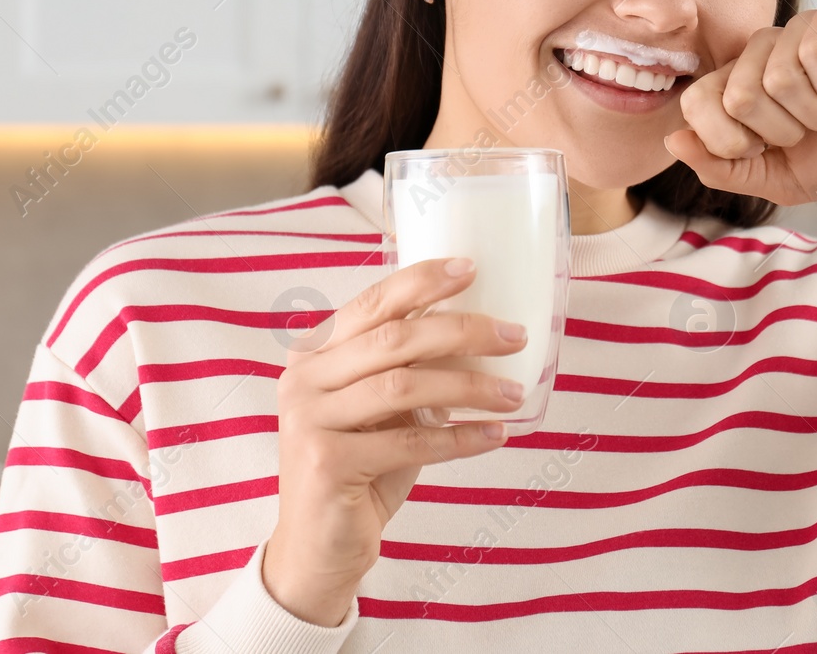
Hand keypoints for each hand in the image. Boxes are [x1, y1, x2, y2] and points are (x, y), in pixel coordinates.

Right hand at [263, 257, 528, 625]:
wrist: (318, 548)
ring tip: (512, 392)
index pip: (373, 303)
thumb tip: (481, 336)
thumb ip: (411, 372)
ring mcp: (309, 420)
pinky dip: (460, 437)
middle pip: (394, 340)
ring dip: (469, 386)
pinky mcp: (326, 462)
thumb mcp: (383, 412)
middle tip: (513, 335)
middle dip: (463, 331)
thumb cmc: (360, 471)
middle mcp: (303, 379)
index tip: (470, 268)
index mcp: (314, 354)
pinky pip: (409, 441)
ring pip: (404, 386)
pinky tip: (494, 435)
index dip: (422, 282)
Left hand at [663, 0, 816, 205]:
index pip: (696, 103)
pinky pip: (812, 45)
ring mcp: (797, 30)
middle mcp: (761, 54)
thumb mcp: (780, 180)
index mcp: (739, 89)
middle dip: (782, 131)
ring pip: (775, 73)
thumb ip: (723, 168)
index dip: (733, 141)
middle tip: (811, 130)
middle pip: (735, 94)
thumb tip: (673, 140)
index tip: (770, 149)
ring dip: (814, 111)